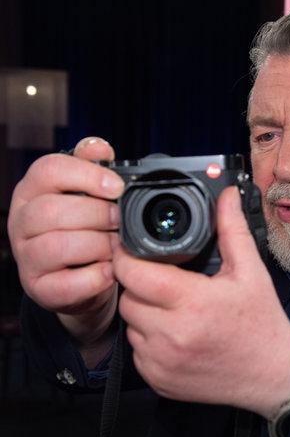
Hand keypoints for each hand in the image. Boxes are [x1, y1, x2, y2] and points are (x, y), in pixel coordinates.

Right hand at [8, 137, 124, 357]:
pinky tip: (110, 270)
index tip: (117, 187)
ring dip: (98, 245)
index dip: (87, 175)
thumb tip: (100, 148)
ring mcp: (27, 258)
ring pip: (58, 246)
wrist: (81, 278)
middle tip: (119, 220)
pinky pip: (67, 284)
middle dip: (98, 214)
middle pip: (53, 210)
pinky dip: (96, 277)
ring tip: (116, 246)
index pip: (49, 169)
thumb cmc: (85, 229)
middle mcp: (22, 222)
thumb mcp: (86, 195)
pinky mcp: (40, 288)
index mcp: (33, 191)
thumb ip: (92, 169)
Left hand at [114, 185, 289, 417]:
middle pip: (127, 297)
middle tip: (162, 279)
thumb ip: (232, 229)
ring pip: (129, 324)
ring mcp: (161, 362)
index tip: (131, 250)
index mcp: (192, 301)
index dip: (126, 256)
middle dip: (138, 283)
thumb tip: (227, 197)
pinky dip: (147, 338)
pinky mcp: (158, 380)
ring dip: (142, 311)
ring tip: (170, 306)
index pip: (133, 273)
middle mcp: (171, 335)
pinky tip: (172, 332)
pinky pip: (136, 350)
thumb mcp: (250, 271)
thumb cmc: (261, 323)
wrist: (272, 374)